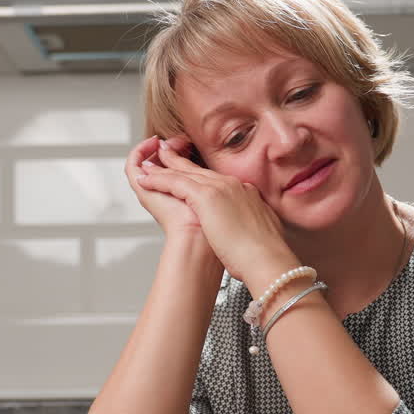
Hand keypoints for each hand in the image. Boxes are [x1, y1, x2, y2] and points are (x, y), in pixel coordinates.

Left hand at [137, 137, 293, 281]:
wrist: (267, 259)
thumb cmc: (266, 256)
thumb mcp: (262, 233)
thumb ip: (253, 225)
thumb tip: (251, 233)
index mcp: (247, 193)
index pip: (218, 179)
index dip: (201, 175)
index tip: (190, 174)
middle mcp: (234, 185)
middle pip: (200, 170)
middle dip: (180, 162)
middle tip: (166, 154)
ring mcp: (220, 188)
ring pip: (185, 173)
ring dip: (164, 168)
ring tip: (149, 164)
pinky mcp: (206, 197)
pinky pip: (175, 182)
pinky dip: (159, 179)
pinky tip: (146, 178)